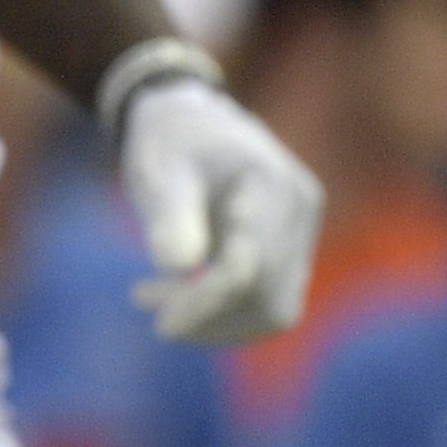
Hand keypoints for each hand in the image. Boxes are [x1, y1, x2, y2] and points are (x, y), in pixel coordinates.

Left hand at [120, 72, 324, 345]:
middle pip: (268, 295)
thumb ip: (169, 213)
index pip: (247, 266)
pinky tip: (178, 295)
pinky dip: (225, 310)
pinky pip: (270, 298)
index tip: (161, 325)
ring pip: (274, 308)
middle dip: (206, 315)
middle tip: (143, 299)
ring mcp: (304, 230)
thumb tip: (174, 265)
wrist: (193, 121)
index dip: (205, 302)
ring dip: (214, 319)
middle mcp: (301, 208)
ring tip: (150, 296)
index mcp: (272, 182)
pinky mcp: (293, 248)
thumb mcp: (159, 165)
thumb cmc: (171, 140)